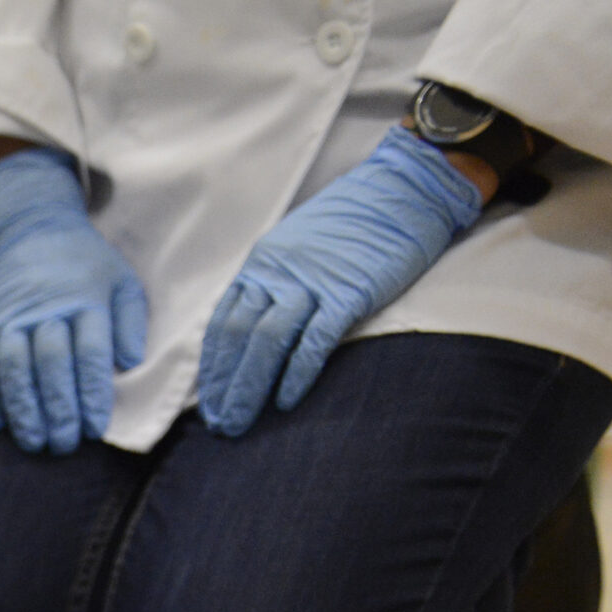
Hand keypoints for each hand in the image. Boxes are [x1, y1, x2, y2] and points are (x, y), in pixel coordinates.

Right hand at [0, 146, 148, 454]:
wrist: (36, 234)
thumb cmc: (88, 269)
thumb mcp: (122, 283)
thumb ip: (130, 323)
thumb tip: (129, 363)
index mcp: (86, 301)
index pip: (90, 353)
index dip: (91, 393)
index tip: (95, 427)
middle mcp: (46, 310)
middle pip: (50, 364)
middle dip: (58, 409)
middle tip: (65, 443)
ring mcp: (11, 318)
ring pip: (12, 367)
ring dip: (21, 409)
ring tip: (33, 441)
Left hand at [198, 126, 484, 436]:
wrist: (405, 188)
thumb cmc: (353, 223)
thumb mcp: (298, 248)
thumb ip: (274, 285)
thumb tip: (254, 328)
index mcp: (262, 264)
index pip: (223, 322)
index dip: (213, 366)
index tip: (205, 401)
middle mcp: (278, 273)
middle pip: (238, 336)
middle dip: (224, 385)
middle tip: (217, 424)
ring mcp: (313, 282)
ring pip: (267, 340)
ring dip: (249, 387)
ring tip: (238, 424)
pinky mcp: (349, 292)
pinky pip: (315, 339)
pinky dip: (297, 372)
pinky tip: (285, 401)